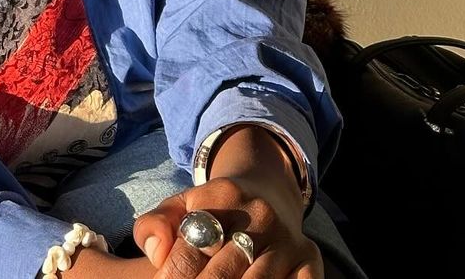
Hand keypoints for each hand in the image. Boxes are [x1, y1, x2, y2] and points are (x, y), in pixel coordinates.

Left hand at [131, 126, 322, 277]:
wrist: (269, 194)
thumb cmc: (214, 213)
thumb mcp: (181, 207)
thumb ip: (154, 225)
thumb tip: (156, 253)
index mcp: (221, 197)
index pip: (190, 249)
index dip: (172, 277)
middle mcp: (259, 216)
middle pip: (222, 275)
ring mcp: (287, 240)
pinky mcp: (310, 261)